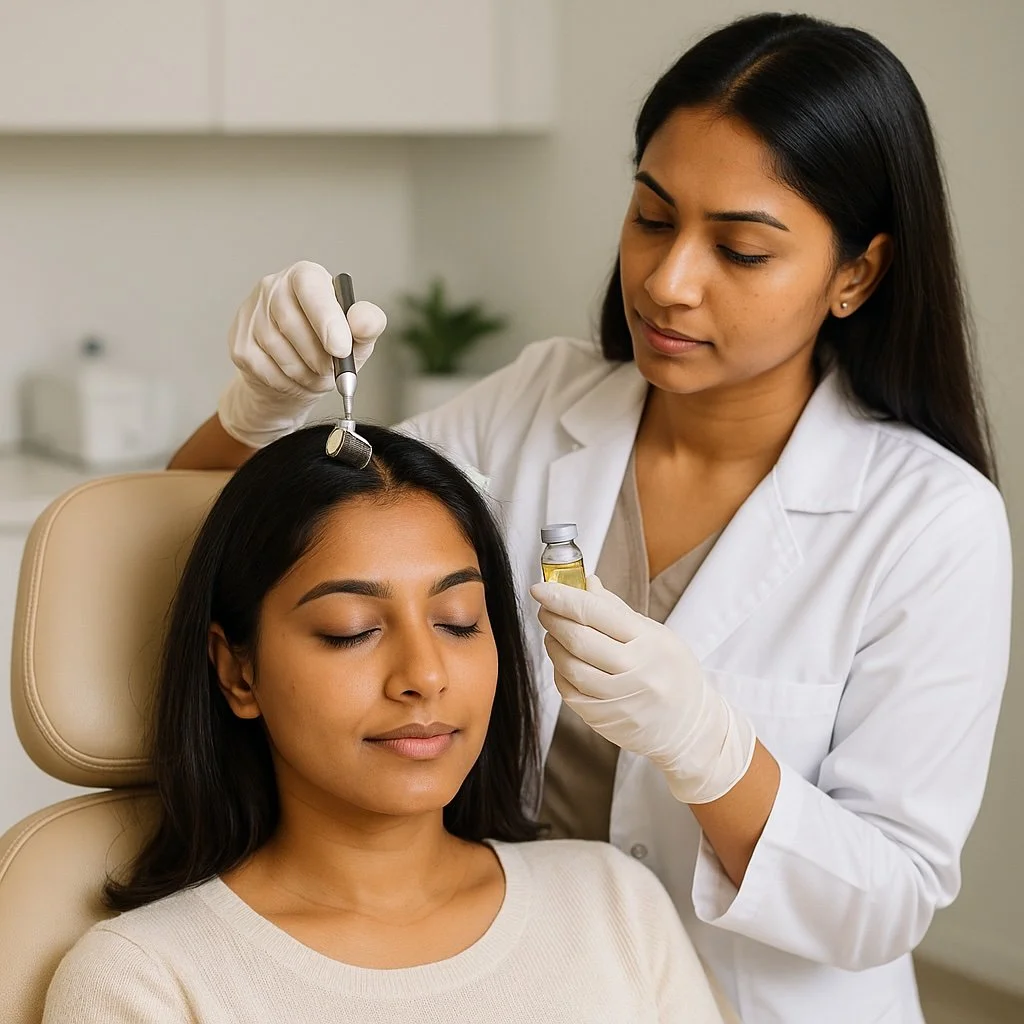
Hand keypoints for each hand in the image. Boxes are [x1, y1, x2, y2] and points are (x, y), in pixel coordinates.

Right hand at [217, 261, 387, 447]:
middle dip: (319, 356)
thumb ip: (367, 324)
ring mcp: (251, 315)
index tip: (341, 349)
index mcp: (306, 276)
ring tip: (316, 372)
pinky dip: (288, 383)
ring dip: (306, 373)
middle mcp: (273, 287)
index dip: (326, 319)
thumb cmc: (330, 347)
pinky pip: (266, 370)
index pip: (310, 287)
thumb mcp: (357, 337)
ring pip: (279, 350)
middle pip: (291, 323)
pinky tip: (296, 377)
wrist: (298, 377)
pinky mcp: (240, 344)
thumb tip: (363, 321)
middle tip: (333, 369)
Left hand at [531, 575, 755, 803]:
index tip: (542, 588)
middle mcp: (634, 671)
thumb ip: (617, 610)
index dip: (563, 597)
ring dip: (553, 644)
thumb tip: (586, 584)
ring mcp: (618, 698)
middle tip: (545, 606)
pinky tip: (562, 660)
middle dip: (554, 618)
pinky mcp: (603, 719)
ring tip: (553, 632)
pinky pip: (569, 691)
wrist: (689, 726)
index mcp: (649, 642)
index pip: (596, 613)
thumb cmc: (674, 673)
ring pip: (570, 667)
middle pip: (579, 639)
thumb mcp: (657, 634)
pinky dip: (559, 671)